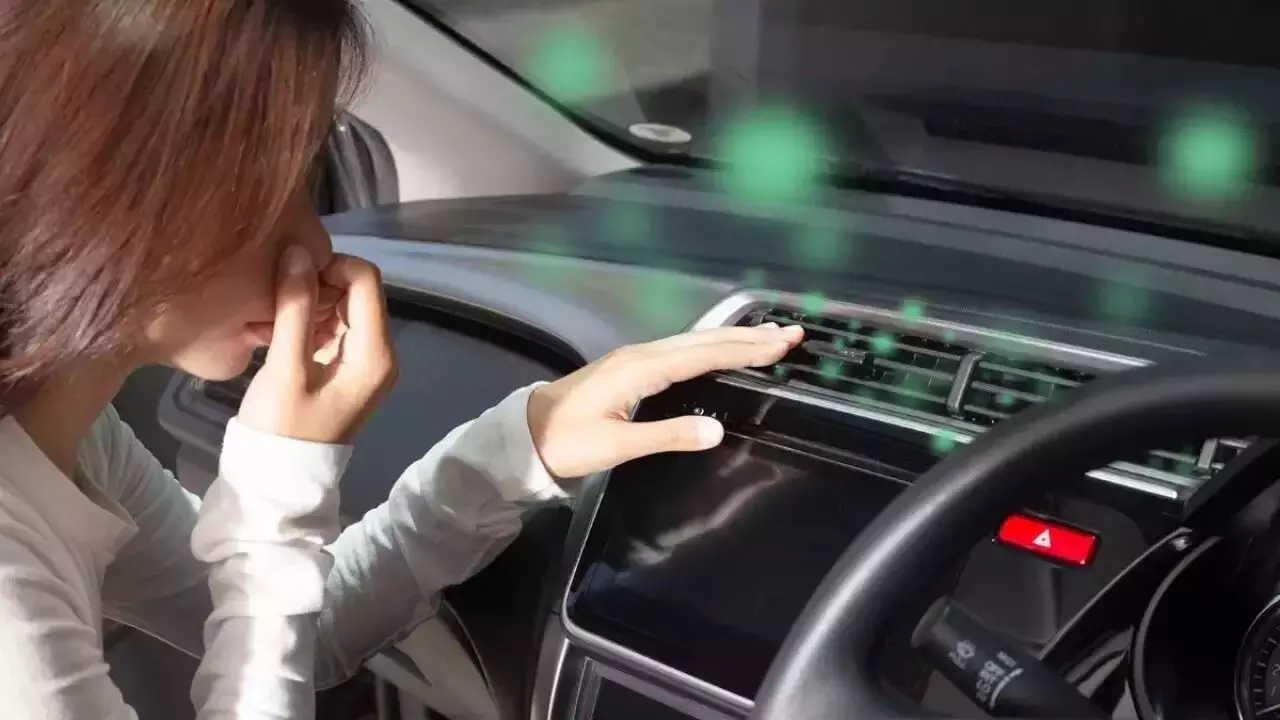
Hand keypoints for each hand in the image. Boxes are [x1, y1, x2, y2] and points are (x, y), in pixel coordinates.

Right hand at [239, 247, 397, 442]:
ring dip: (308, 303)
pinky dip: (307, 321)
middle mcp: (380, 353)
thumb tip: (298, 252)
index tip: (290, 276)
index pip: (366, 279)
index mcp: (376, 354)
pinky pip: (332, 327)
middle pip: (356, 291)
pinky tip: (276, 332)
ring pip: (341, 307)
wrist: (279, 479)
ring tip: (271, 318)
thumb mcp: (284, 367)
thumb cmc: (282, 427)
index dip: (330, 266)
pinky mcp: (345, 367)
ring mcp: (364, 361)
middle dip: (317, 285)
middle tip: (276, 300)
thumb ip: (294, 308)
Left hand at [527, 323, 803, 477]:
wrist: (525, 435)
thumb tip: (716, 430)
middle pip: (704, 341)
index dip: (745, 350)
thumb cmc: (567, 443)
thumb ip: (667, 436)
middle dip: (748, 338)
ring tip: (769, 337)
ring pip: (694, 343)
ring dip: (733, 339)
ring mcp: (636, 358)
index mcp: (641, 369)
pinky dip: (711, 348)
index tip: (781, 344)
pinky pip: (682, 351)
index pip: (703, 355)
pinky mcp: (632, 368)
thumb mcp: (616, 447)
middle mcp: (642, 355)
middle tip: (791, 333)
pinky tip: (723, 350)